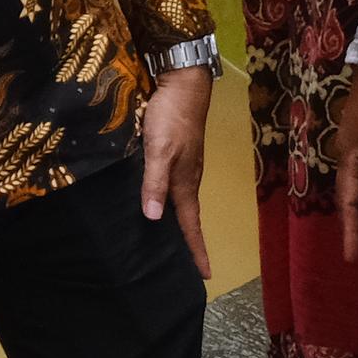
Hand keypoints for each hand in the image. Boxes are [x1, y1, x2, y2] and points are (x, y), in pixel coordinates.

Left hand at [141, 60, 213, 279]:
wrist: (182, 82)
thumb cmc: (172, 117)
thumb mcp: (160, 150)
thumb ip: (155, 182)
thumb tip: (153, 217)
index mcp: (186, 184)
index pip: (192, 226)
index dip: (196, 251)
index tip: (205, 275)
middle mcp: (187, 179)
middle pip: (187, 218)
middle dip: (189, 244)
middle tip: (186, 268)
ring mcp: (183, 165)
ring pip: (179, 203)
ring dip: (177, 224)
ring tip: (169, 243)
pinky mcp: (175, 153)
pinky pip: (171, 187)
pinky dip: (167, 202)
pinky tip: (155, 203)